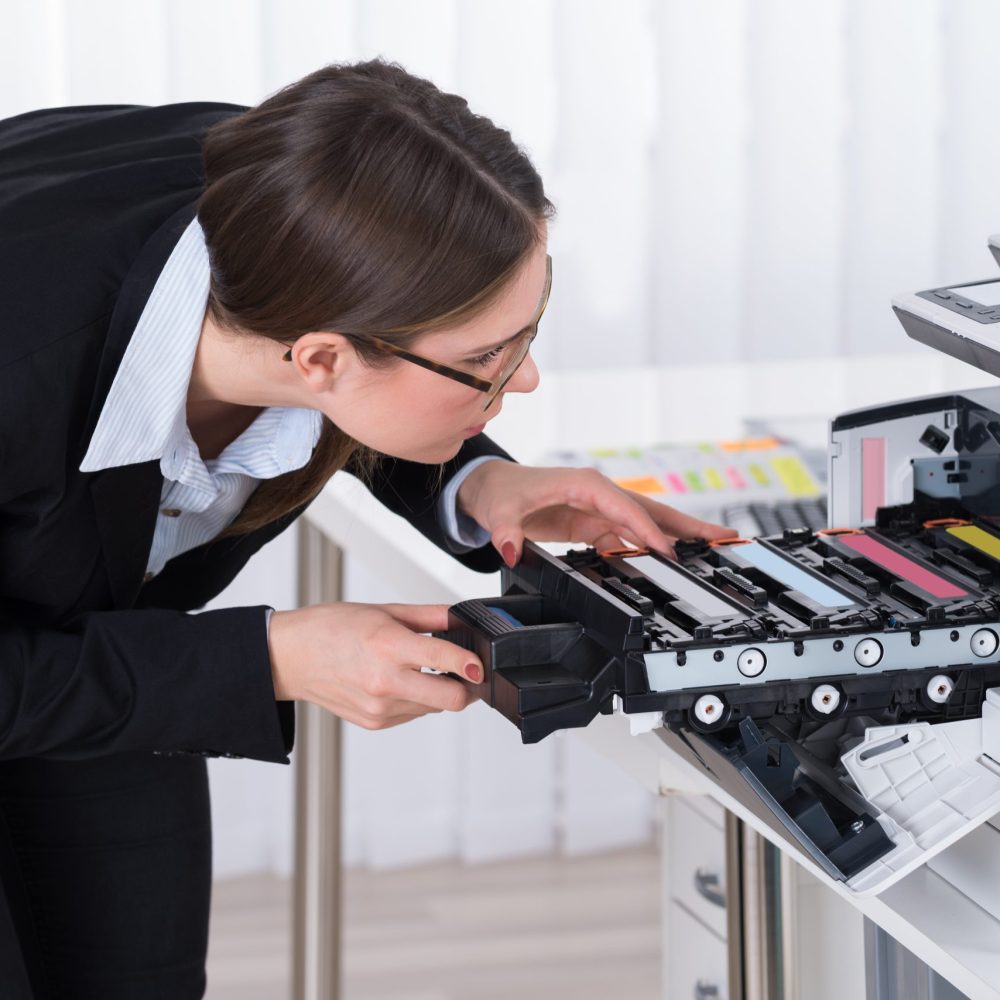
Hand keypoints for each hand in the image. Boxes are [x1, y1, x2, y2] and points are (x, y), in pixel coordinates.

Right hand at [267, 602, 480, 728]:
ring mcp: (380, 708)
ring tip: (418, 668)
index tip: (482, 663)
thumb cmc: (331, 628)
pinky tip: (399, 680)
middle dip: (466, 688)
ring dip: (438, 692)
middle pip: (451, 700)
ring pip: (434, 708)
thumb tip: (463, 619)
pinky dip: (416, 699)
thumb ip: (430, 617)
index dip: (473, 664)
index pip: (446, 661)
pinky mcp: (375, 723)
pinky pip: (413, 714)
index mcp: (388, 646)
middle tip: (466, 672)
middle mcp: (385, 682)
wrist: (291, 657)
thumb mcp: (385, 611)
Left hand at [456, 460, 736, 565]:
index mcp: (585, 484)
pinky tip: (672, 563)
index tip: (668, 553)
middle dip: (688, 525)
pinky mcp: (596, 523)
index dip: (648, 531)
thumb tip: (510, 550)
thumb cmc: (499, 492)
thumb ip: (505, 533)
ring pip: (648, 523)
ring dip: (679, 537)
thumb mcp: (499, 513)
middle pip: (652, 510)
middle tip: (726, 538)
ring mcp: (601, 508)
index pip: (625, 508)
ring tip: (714, 550)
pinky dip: (653, 548)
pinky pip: (631, 536)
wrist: (490, 488)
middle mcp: (599, 493)